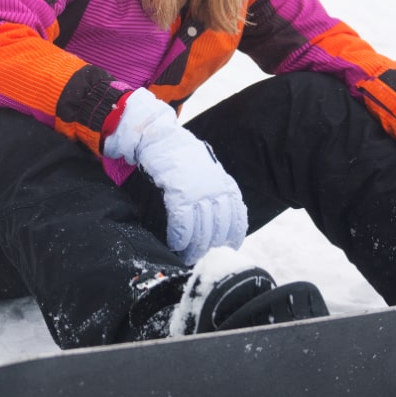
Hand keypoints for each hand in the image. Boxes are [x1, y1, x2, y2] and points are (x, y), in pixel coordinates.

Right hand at [102, 91, 246, 263]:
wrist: (158, 137)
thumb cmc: (179, 156)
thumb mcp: (206, 171)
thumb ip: (214, 191)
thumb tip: (216, 218)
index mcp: (225, 184)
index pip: (237, 218)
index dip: (232, 238)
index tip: (226, 250)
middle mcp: (216, 188)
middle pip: (219, 229)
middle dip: (210, 248)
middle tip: (200, 259)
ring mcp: (199, 191)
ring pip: (202, 230)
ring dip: (194, 248)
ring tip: (186, 256)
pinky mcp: (179, 192)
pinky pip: (183, 223)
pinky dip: (179, 237)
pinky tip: (175, 243)